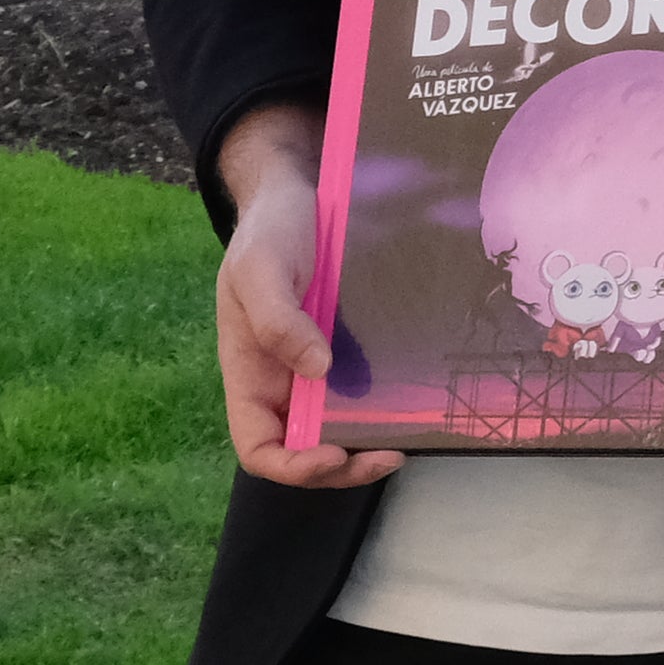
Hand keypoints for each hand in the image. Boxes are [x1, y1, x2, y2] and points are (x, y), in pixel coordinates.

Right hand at [215, 171, 402, 492]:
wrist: (295, 199)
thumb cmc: (267, 234)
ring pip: (338, 428)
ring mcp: (316, 368)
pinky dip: (384, 406)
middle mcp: (282, 383)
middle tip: (390, 453)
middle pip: (306, 449)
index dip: (292, 465)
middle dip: (344, 465)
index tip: (331, 452)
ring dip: (368, 442)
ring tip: (409, 436)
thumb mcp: (259, 270)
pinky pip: (362, 392)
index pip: (259, 447)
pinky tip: (414, 400)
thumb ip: (277, 320)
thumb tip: (316, 371)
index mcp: (249, 376)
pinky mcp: (347, 348)